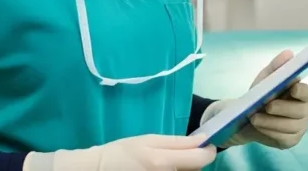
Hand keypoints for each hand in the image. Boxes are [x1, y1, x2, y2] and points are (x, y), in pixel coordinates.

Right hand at [23, 134, 216, 170]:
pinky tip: (163, 170)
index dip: (209, 151)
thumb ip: (177, 142)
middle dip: (195, 161)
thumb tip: (202, 140)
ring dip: (185, 169)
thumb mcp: (149, 140)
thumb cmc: (123, 151)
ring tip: (168, 163)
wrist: (98, 170)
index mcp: (163, 161)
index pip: (201, 159)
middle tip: (183, 153)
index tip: (206, 145)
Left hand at [201, 50, 307, 149]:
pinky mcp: (290, 141)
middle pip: (299, 111)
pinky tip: (259, 127)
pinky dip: (269, 132)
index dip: (300, 91)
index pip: (306, 92)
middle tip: (267, 105)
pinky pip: (283, 138)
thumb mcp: (265, 80)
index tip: (292, 88)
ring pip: (290, 127)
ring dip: (271, 122)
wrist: (247, 118)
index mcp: (301, 94)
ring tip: (254, 117)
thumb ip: (276, 67)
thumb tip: (289, 53)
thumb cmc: (260, 95)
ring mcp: (299, 128)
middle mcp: (305, 111)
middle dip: (282, 108)